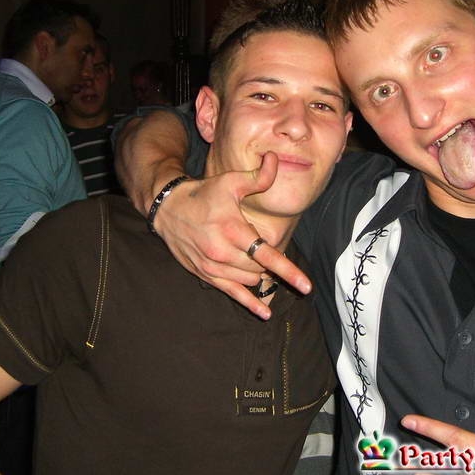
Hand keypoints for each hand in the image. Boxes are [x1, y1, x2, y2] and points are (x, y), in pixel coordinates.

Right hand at [154, 152, 310, 319]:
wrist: (168, 209)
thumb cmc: (203, 193)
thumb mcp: (230, 181)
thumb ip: (258, 176)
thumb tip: (276, 160)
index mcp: (232, 229)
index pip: (267, 255)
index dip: (289, 271)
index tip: (306, 285)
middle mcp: (222, 251)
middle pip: (259, 269)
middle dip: (272, 266)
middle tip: (271, 254)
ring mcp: (212, 266)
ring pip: (248, 280)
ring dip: (260, 276)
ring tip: (259, 264)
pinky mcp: (204, 274)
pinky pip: (231, 293)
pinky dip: (249, 303)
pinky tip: (265, 313)